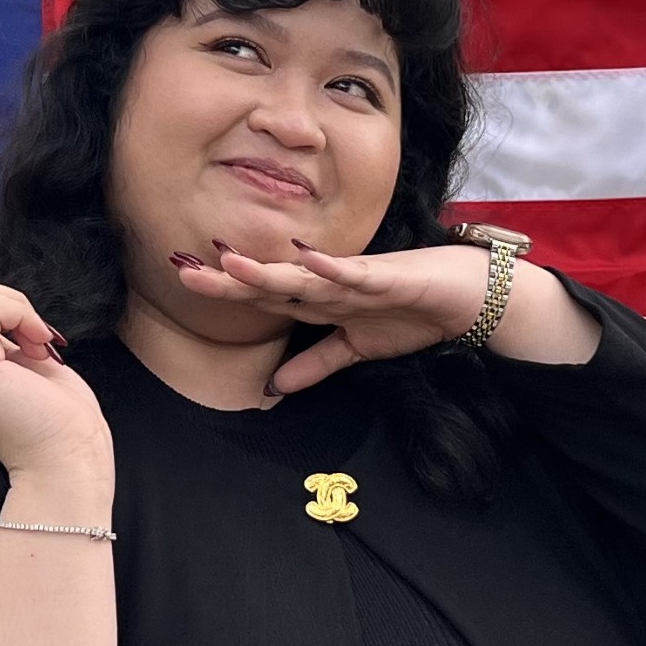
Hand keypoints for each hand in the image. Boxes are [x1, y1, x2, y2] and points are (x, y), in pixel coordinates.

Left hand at [176, 242, 493, 391]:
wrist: (463, 298)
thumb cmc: (408, 314)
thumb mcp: (354, 350)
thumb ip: (314, 364)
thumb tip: (275, 388)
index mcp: (316, 302)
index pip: (261, 299)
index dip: (224, 293)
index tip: (183, 283)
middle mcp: (326, 285)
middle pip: (269, 284)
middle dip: (228, 280)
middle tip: (182, 270)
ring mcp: (352, 279)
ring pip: (302, 276)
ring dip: (268, 270)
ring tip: (229, 262)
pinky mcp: (385, 276)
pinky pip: (354, 273)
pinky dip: (332, 267)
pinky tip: (306, 257)